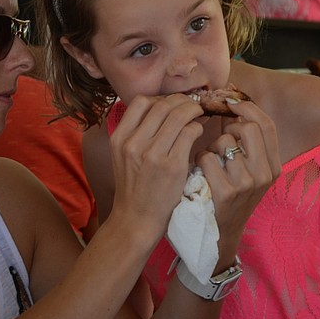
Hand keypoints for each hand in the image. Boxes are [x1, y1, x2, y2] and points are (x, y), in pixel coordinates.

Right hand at [109, 93, 204, 239]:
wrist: (136, 220)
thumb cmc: (135, 188)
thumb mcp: (124, 157)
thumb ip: (136, 133)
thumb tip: (162, 109)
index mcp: (119, 138)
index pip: (141, 102)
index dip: (160, 98)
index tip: (172, 104)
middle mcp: (133, 143)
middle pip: (162, 105)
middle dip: (181, 101)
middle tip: (192, 105)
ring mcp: (152, 154)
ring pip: (178, 115)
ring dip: (193, 110)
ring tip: (199, 114)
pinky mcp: (172, 165)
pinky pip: (190, 132)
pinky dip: (197, 127)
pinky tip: (198, 132)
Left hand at [193, 98, 279, 246]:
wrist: (220, 235)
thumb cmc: (229, 195)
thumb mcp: (247, 170)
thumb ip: (245, 143)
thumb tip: (231, 105)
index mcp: (273, 166)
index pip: (266, 124)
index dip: (247, 107)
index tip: (230, 100)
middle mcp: (265, 174)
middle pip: (248, 127)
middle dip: (229, 125)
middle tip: (219, 135)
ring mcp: (247, 184)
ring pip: (224, 141)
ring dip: (211, 147)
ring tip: (211, 164)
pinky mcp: (226, 192)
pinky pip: (207, 157)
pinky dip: (199, 161)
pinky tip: (201, 174)